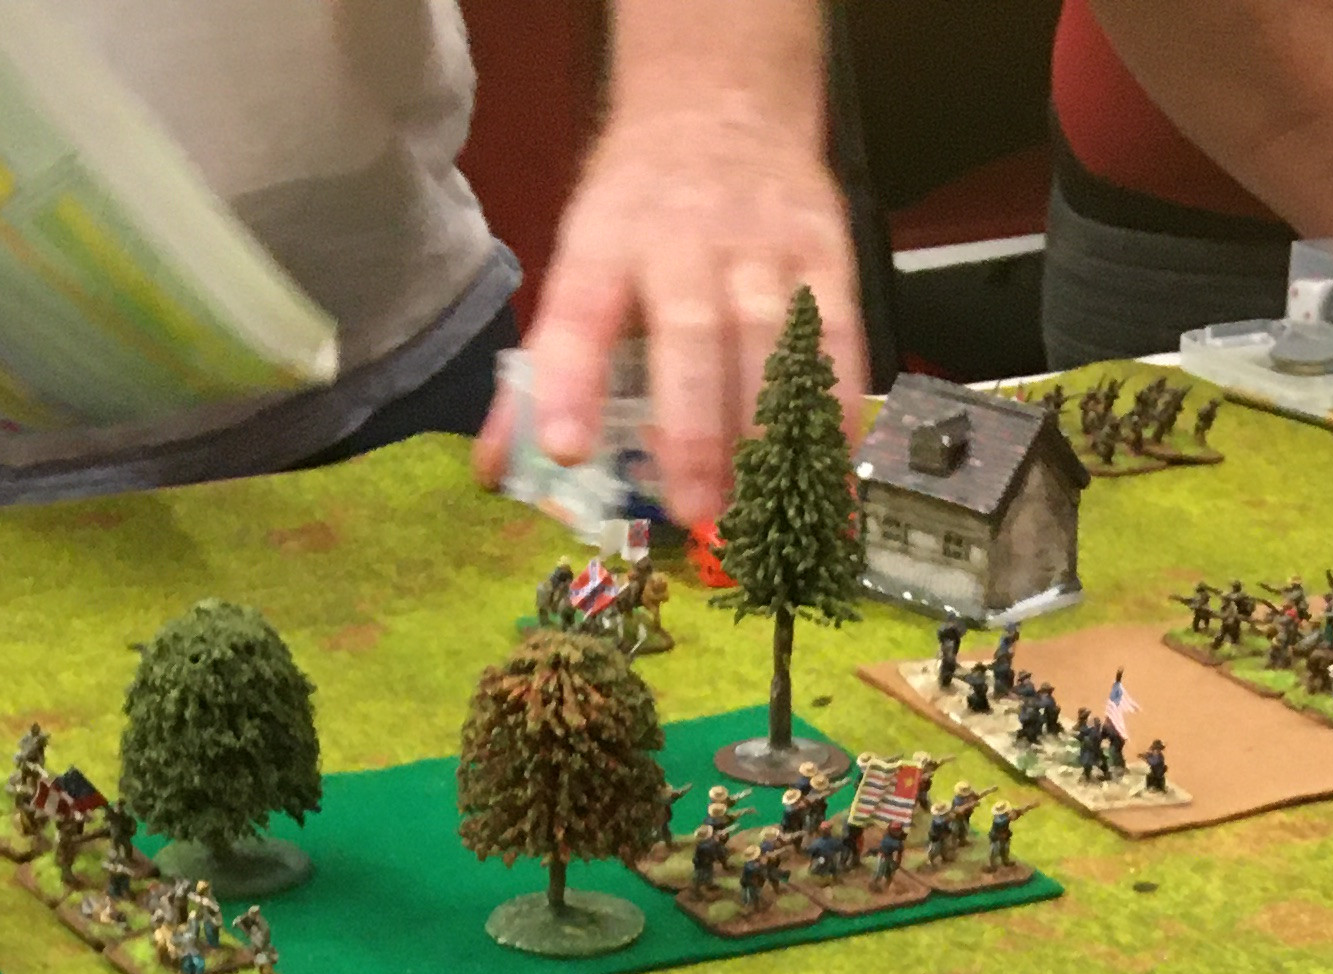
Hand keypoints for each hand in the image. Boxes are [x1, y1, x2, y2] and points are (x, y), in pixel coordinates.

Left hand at [498, 99, 860, 527]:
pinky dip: (834, 405)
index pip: (580, 310)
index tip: (567, 451)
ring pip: (770, 339)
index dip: (571, 381)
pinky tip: (825, 464)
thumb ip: (540, 369)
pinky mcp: (824, 248)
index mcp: (606, 241)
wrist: (721, 103)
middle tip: (693, 512)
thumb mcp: (579, 260)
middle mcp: (684, 235)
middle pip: (691, 334)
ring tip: (760, 505)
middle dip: (692, 431)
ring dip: (768, 431)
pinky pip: (838, 334)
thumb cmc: (639, 213)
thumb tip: (494, 469)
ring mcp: (761, 240)